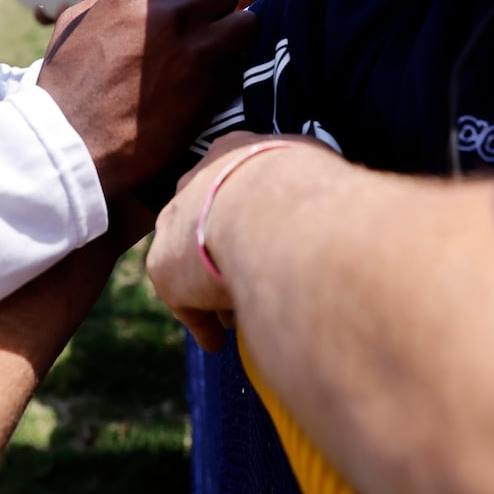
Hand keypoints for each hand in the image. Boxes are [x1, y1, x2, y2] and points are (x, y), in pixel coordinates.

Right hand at [37, 0, 257, 195]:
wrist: (74, 146)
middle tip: (202, 25)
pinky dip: (227, 73)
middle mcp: (172, 18)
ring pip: (246, 25)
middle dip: (214, 6)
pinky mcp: (212, 92)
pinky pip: (238, 67)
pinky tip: (206, 84)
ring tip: (215, 51)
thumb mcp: (77, 24)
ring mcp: (196, 55)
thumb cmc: (67, 85)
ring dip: (232, 36)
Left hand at [146, 132, 322, 351]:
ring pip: (193, 263)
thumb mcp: (315, 166)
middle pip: (207, 223)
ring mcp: (173, 223)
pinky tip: (218, 341)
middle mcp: (194, 181)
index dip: (252, 214)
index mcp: (231, 151)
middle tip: (248, 280)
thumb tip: (328, 198)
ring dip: (211, 290)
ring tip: (236, 318)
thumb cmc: (306, 187)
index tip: (268, 238)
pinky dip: (201, 321)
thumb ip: (310, 179)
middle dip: (224, 251)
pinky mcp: (165, 267)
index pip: (236, 183)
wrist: (269, 209)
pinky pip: (184, 301)